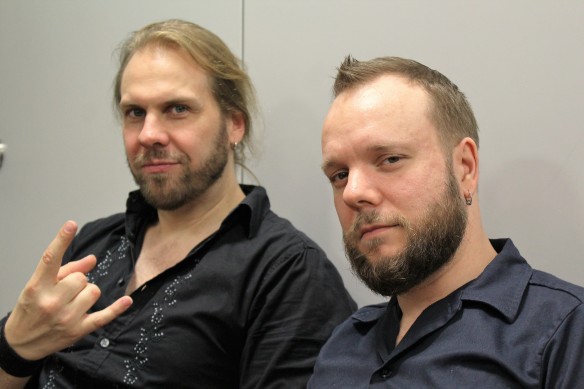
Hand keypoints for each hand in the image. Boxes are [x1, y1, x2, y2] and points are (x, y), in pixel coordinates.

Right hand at [4, 221, 132, 360]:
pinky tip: (127, 301)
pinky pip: (103, 316)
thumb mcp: (39, 286)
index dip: (61, 240)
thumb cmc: (30, 309)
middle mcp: (50, 302)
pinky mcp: (78, 331)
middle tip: (64, 291)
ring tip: (72, 302)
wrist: (20, 343)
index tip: (71, 224)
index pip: (50, 259)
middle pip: (81, 277)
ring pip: (94, 291)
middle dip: (77, 281)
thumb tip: (93, 259)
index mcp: (37, 287)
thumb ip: (66, 270)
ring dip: (87, 293)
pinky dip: (117, 308)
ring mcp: (65, 318)